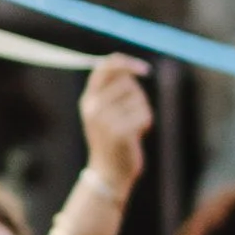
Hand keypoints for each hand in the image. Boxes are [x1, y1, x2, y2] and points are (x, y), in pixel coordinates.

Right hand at [77, 55, 152, 191]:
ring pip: (139, 99)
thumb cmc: (112, 139)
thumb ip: (112, 89)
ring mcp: (105, 120)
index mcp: (88, 99)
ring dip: (142, 111)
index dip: (126, 62)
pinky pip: (144, 114)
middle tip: (129, 116)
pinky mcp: (120, 132)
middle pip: (128, 83)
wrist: (109, 172)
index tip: (145, 69)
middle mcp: (93, 107)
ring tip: (131, 127)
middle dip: (136, 96)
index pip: (105, 68)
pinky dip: (146, 123)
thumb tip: (129, 65)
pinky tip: (136, 136)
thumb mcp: (104, 112)